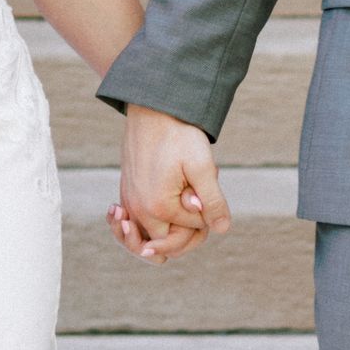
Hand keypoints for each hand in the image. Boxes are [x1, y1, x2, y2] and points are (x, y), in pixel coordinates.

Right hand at [110, 104, 231, 262]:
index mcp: (158, 208)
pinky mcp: (126, 195)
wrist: (151, 110)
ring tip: (185, 190)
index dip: (208, 213)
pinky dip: (156, 218)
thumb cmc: (179, 135)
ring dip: (174, 220)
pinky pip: (141, 223)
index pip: (195, 230)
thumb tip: (222, 229)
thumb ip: (213, 200)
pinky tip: (171, 194)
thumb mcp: (202, 166)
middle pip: (172, 239)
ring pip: (155, 234)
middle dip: (190, 221)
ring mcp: (129, 204)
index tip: (206, 188)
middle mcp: (138, 210)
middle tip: (196, 187)